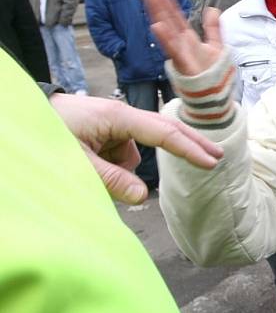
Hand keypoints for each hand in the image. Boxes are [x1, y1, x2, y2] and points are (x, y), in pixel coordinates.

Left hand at [50, 93, 223, 203]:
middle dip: (190, 145)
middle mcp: (121, 116)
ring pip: (133, 154)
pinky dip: (111, 164)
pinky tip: (90, 163)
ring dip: (120, 168)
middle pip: (165, 131)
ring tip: (88, 168)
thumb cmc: (48, 131)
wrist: (21, 115)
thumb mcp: (76, 160)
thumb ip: (110, 179)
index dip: (189, 149)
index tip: (211, 162)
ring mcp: (114, 124)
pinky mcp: (106, 132)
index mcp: (118, 117)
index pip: (163, 133)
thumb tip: (142, 197)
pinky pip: (119, 155)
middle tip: (217, 157)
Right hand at [139, 0, 223, 75]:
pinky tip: (157, 25)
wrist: (213, 96)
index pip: (174, 13)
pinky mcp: (182, 64)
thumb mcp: (216, 46)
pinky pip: (172, 49)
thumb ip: (213, 28)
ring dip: (157, 12)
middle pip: (166, 16)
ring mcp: (180, 52)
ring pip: (166, 28)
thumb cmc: (212, 74)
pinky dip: (164, 37)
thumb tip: (212, 9)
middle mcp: (180, 42)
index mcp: (187, 37)